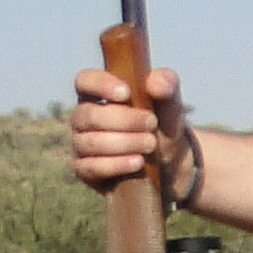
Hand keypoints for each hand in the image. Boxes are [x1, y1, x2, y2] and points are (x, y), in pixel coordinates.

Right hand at [70, 64, 187, 191]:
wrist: (171, 167)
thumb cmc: (163, 128)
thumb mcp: (171, 107)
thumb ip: (167, 87)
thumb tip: (155, 82)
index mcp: (98, 94)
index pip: (85, 81)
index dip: (100, 85)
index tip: (126, 93)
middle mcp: (84, 118)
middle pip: (88, 114)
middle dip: (124, 120)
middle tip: (152, 123)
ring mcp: (81, 145)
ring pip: (90, 142)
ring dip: (124, 142)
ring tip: (151, 143)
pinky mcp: (85, 170)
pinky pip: (91, 167)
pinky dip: (117, 164)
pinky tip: (138, 162)